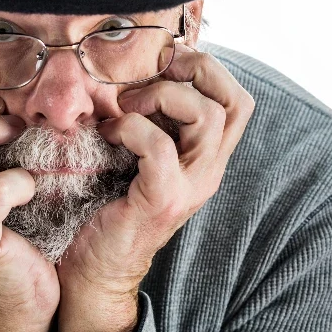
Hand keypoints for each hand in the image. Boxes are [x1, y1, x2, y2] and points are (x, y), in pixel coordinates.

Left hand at [55, 44, 254, 331]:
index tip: (164, 63)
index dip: (207, 69)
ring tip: (126, 106)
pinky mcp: (162, 199)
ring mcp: (190, 186)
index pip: (237, 101)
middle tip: (153, 74)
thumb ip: (150, 119)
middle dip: (195, 71)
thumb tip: (135, 71)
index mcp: (205, 156)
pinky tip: (109, 134)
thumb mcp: (137, 153)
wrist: (94, 268)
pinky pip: (159, 146)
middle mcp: (208, 170)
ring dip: (160, 96)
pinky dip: (131, 128)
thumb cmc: (109, 204)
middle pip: (235, 102)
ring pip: (206, 117)